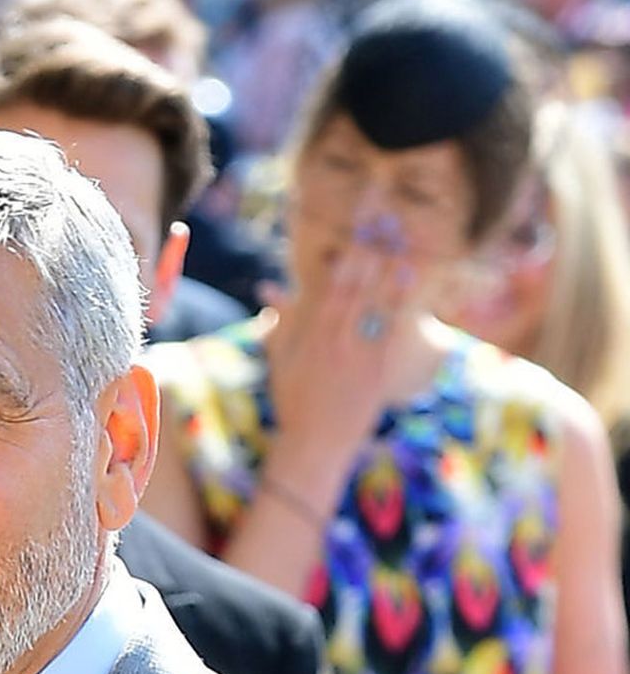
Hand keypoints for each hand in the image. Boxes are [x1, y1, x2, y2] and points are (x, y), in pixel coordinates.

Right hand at [263, 237, 419, 480]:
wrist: (315, 442)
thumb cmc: (293, 403)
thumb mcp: (280, 361)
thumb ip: (278, 323)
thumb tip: (269, 290)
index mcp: (308, 338)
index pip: (329, 291)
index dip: (344, 262)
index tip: (355, 238)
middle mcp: (333, 342)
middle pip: (353, 291)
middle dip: (367, 259)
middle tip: (382, 231)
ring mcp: (356, 356)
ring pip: (374, 307)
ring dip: (387, 276)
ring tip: (401, 250)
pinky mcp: (375, 370)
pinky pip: (389, 331)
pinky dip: (397, 305)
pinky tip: (405, 284)